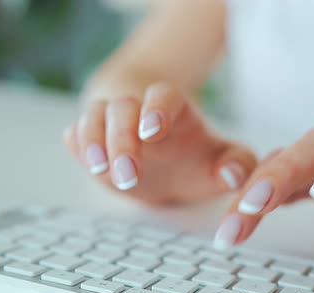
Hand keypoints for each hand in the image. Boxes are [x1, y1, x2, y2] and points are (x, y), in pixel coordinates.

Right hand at [63, 82, 256, 203]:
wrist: (165, 163)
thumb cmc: (197, 159)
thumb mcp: (224, 162)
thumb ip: (238, 165)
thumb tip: (232, 175)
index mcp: (174, 109)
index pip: (164, 96)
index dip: (157, 109)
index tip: (153, 131)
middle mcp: (138, 110)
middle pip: (122, 107)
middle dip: (122, 138)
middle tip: (128, 175)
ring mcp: (111, 123)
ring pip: (93, 116)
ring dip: (93, 141)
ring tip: (99, 168)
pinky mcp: (91, 141)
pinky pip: (76, 134)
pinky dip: (77, 145)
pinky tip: (85, 162)